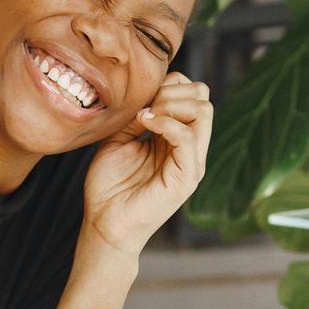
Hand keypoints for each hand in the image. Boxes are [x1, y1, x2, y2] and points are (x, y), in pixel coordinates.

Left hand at [81, 71, 212, 254]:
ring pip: (204, 111)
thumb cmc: (109, 187)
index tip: (140, 98)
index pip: (191, 93)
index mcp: (176, 138)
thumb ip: (136, 115)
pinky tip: (145, 123)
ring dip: (171, 104)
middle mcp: (189, 148)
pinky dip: (166, 123)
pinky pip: (189, 137)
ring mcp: (192, 162)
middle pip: (203, 97)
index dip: (168, 84)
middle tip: (145, 105)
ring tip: (145, 115)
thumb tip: (148, 96)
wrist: (104, 223)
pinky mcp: (187, 177)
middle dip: (172, 90)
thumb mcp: (119, 139)